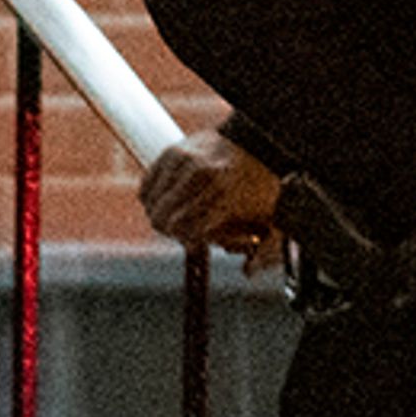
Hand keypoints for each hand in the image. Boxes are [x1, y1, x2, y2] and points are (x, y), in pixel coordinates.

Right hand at [139, 127, 283, 270]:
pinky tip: (169, 199)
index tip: (196, 242)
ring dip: (160, 214)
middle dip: (170, 231)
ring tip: (179, 213)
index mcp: (222, 194)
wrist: (262, 142)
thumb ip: (262, 251)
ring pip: (150, 202)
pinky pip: (147, 185)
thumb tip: (248, 274)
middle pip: (161, 218)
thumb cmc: (265, 184)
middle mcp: (199, 175)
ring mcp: (183, 160)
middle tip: (184, 231)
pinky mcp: (172, 151)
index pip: (184, 230)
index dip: (187, 241)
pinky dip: (152, 196)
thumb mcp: (268, 218)